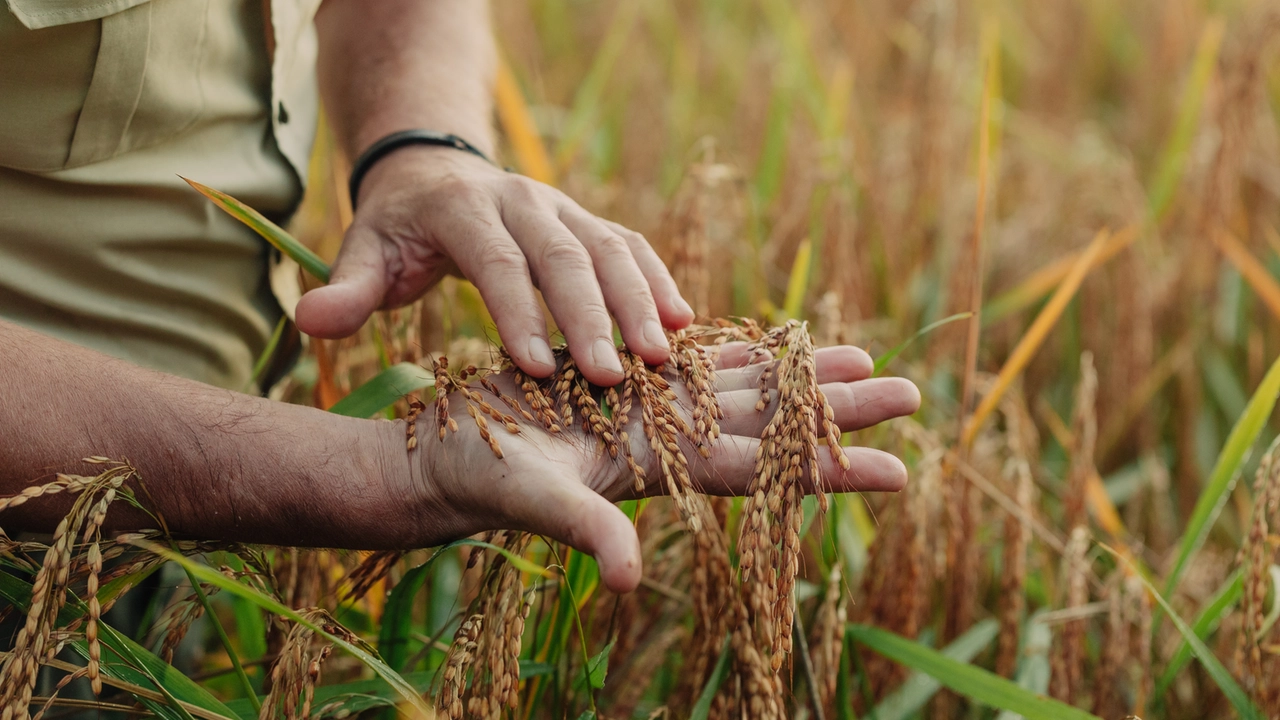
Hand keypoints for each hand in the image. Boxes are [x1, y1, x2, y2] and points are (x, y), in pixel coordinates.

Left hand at [294, 148, 694, 385]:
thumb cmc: (399, 230)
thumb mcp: (365, 253)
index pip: (497, 261)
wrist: (436, 172)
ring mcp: (562, 206)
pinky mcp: (588, 221)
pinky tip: (683, 324)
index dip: (520, 313)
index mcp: (463, 209)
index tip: (542, 371)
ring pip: (609, 247)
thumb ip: (346, 288)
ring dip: (639, 300)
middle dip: (593, 316)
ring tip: (661, 357)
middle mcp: (521, 199)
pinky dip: (657, 281)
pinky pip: (630, 246)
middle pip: (564, 255)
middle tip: (615, 378)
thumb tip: (310, 321)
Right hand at [393, 345, 920, 593]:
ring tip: (866, 357)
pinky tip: (778, 343)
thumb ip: (586, 530)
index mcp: (664, 467)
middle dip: (841, 411)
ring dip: (804, 377)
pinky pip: (699, 364)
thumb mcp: (533, 499)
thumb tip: (627, 581)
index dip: (833, 472)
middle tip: (915, 394)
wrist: (445, 457)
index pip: (767, 471)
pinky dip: (742, 353)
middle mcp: (672, 441)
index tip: (904, 471)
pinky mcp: (628, 382)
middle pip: (775, 425)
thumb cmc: (479, 477)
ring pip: (747, 389)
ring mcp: (654, 411)